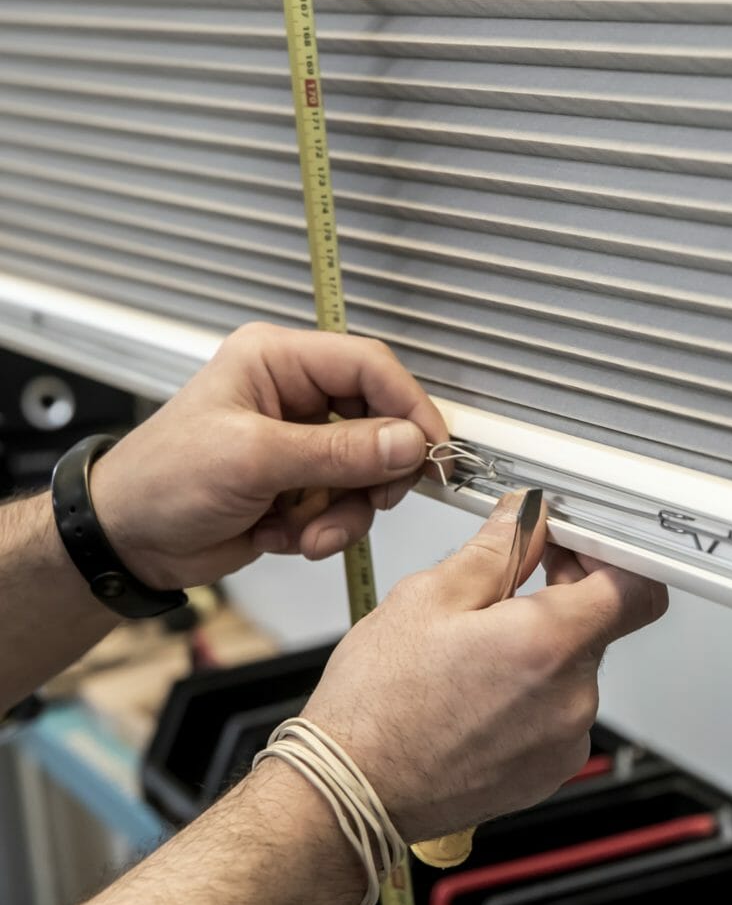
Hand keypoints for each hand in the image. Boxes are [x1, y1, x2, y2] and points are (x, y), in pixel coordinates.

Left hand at [89, 323, 447, 589]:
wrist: (127, 542)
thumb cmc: (161, 481)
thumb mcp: (253, 459)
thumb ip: (338, 451)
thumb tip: (407, 442)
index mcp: (277, 361)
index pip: (368, 367)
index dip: (408, 405)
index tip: (431, 449)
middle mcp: (294, 396)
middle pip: (378, 422)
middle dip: (376, 472)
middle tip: (376, 500)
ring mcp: (300, 443)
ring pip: (367, 473)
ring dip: (345, 511)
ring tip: (309, 531)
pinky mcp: (301, 484)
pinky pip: (346, 504)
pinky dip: (325, 528)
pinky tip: (286, 536)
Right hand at [302, 491, 669, 842]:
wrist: (353, 793)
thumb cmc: (378, 705)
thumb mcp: (428, 598)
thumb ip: (497, 550)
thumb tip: (528, 518)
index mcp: (548, 646)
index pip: (637, 588)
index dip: (613, 556)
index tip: (579, 546)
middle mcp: (571, 701)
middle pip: (601, 626)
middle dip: (563, 594)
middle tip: (510, 583)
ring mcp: (563, 743)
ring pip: (574, 669)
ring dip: (540, 646)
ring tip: (475, 648)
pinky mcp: (547, 773)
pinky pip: (558, 713)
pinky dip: (531, 692)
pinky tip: (478, 689)